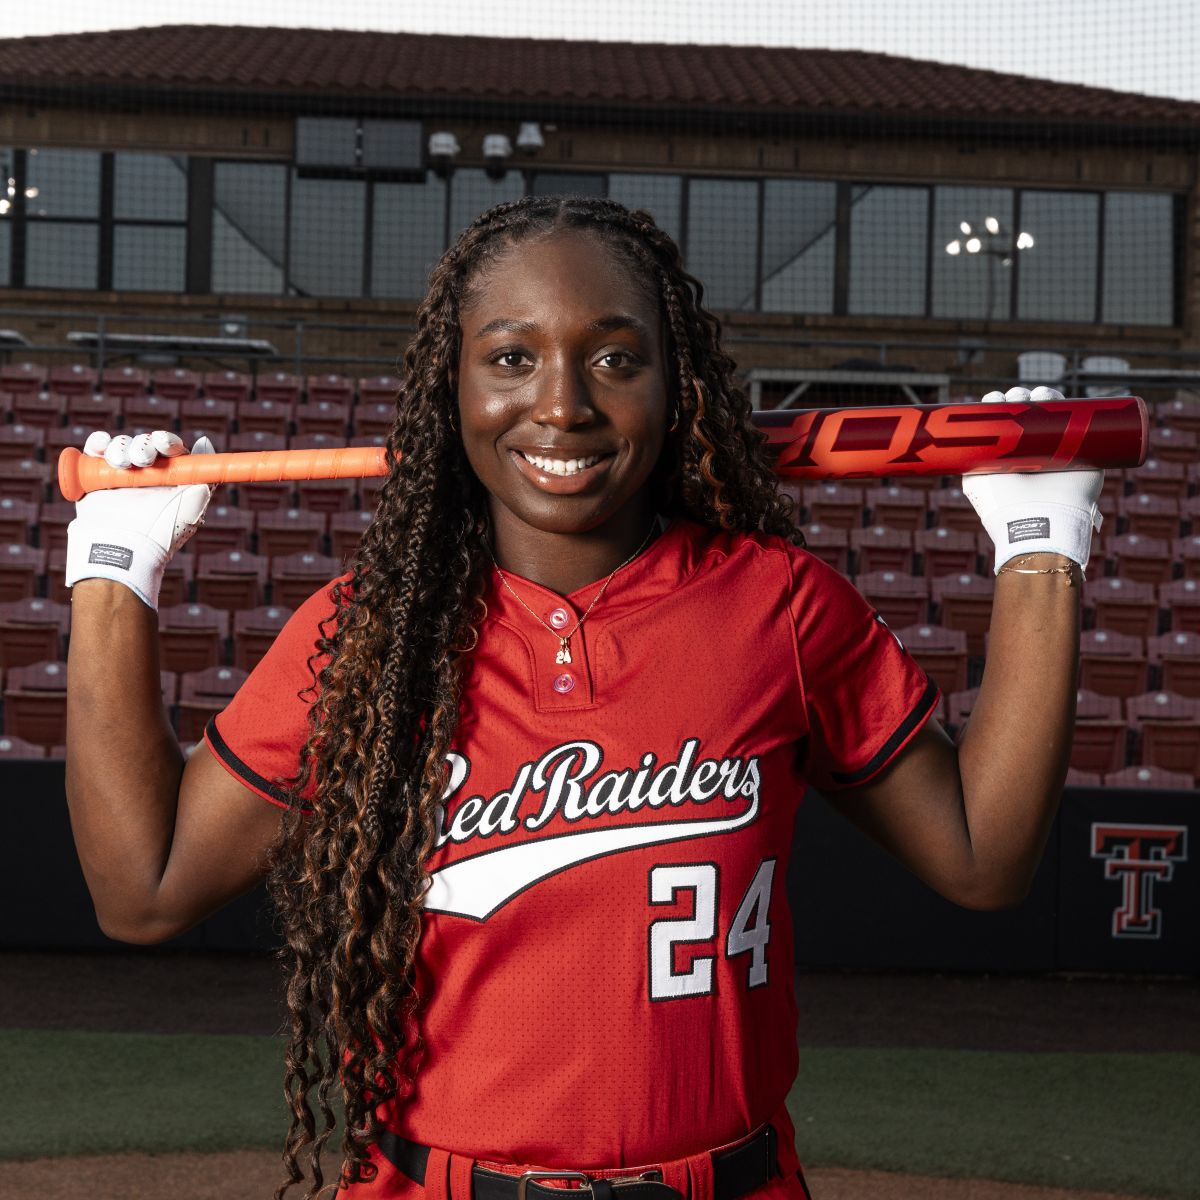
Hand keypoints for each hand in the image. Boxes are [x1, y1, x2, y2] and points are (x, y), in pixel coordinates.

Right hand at [66, 431, 216, 609]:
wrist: (126, 546)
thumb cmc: (164, 529)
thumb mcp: (193, 503)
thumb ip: (205, 475)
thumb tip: (205, 442)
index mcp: (168, 477)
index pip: (167, 448)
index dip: (166, 441)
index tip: (164, 445)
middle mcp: (144, 474)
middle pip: (144, 443)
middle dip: (143, 446)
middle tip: (142, 460)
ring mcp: (118, 474)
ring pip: (120, 445)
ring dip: (122, 448)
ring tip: (123, 465)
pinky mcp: (94, 476)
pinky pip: (94, 450)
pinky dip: (98, 443)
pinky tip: (102, 449)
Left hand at [962, 386, 1102, 573]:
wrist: (1040, 519)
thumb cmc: (1002, 504)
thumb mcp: (975, 477)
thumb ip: (970, 454)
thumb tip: (963, 430)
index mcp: (1005, 456)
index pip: (1003, 422)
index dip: (998, 406)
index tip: (993, 400)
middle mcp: (1030, 451)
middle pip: (1025, 412)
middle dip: (1017, 398)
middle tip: (1013, 399)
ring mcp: (1055, 447)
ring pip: (1048, 410)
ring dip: (1038, 396)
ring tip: (1031, 398)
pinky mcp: (1080, 447)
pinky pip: (1075, 417)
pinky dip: (1063, 401)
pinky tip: (1049, 396)